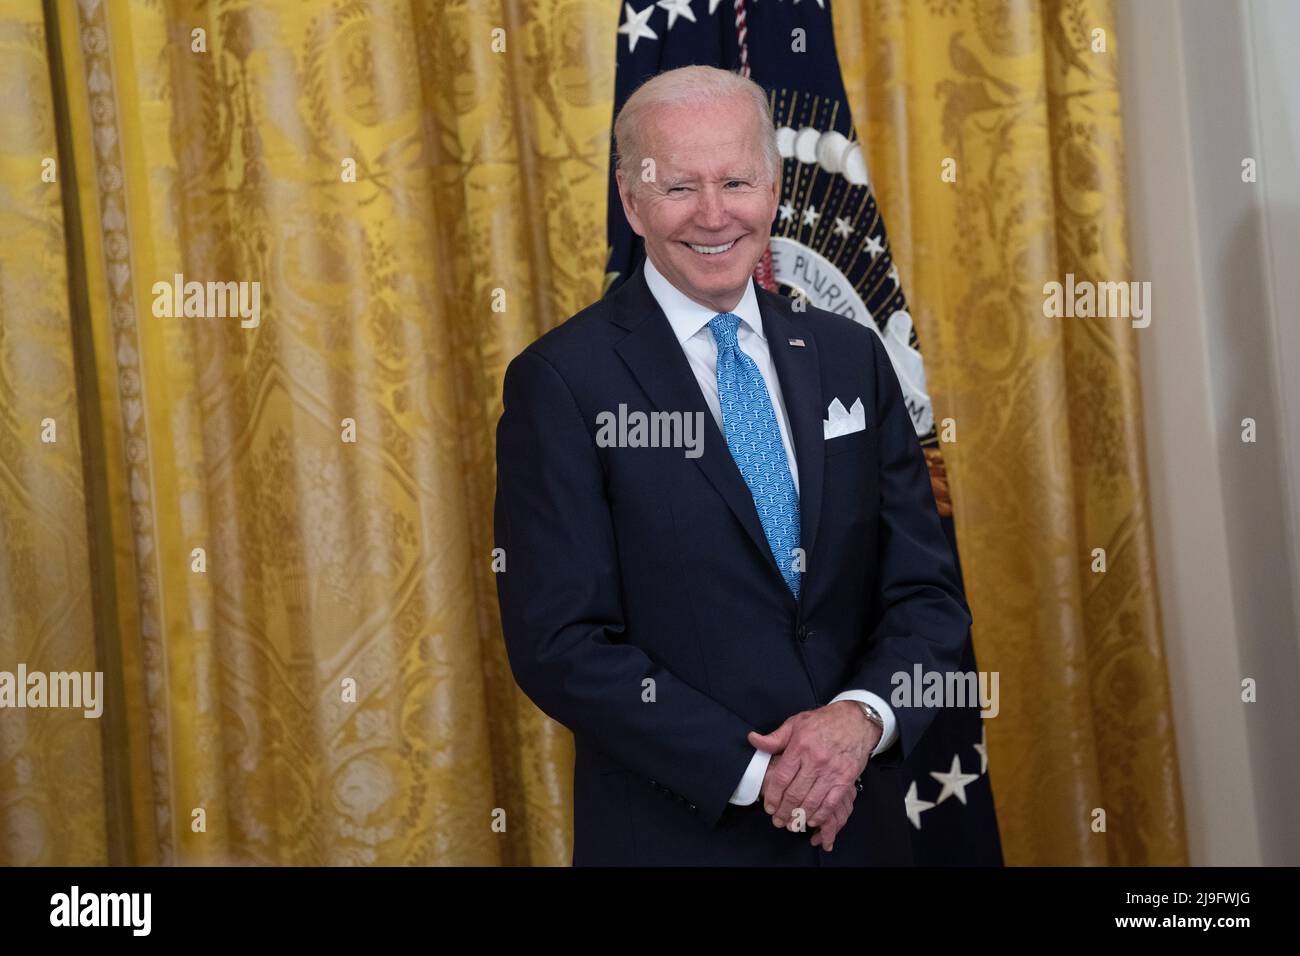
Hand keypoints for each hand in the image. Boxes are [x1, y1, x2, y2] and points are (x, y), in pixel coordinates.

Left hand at [748, 701, 880, 850]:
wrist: (856, 721)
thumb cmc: (824, 721)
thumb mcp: (796, 723)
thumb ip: (775, 737)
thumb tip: (753, 740)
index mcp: (800, 746)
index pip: (782, 777)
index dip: (773, 796)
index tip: (769, 807)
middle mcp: (815, 760)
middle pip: (795, 793)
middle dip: (784, 811)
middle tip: (778, 821)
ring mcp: (832, 771)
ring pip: (812, 801)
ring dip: (800, 817)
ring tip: (792, 825)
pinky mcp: (845, 778)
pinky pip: (831, 802)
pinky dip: (820, 815)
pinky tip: (812, 820)